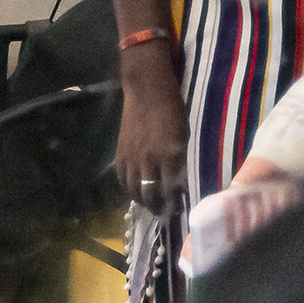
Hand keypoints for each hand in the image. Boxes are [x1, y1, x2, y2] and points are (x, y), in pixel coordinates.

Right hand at [116, 41, 188, 206]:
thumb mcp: (183, 135)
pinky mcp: (120, 153)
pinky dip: (128, 189)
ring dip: (142, 202)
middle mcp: (148, 160)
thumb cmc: (172, 109)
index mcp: (168, 155)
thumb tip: (180, 183)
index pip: (171, 189)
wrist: (147, 90)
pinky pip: (121, 179)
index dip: (175, 203)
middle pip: (150, 195)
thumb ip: (180, 160)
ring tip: (151, 205)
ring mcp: (132, 158)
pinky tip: (135, 191)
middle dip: (158, 208)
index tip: (180, 209)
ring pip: (134, 190)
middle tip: (165, 212)